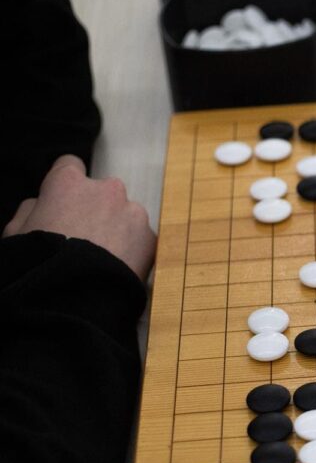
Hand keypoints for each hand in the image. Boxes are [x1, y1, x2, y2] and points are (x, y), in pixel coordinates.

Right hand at [2, 155, 155, 279]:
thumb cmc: (41, 264)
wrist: (76, 297)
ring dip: (117, 228)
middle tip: (85, 238)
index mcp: (68, 182)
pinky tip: (117, 267)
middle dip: (96, 208)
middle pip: (102, 192)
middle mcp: (106, 190)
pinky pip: (141, 237)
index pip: (69, 165)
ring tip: (103, 258)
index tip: (65, 199)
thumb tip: (42, 204)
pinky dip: (133, 248)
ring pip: (125, 214)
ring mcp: (133, 212)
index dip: (65, 184)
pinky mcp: (151, 237)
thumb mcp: (17, 231)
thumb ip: (33, 208)